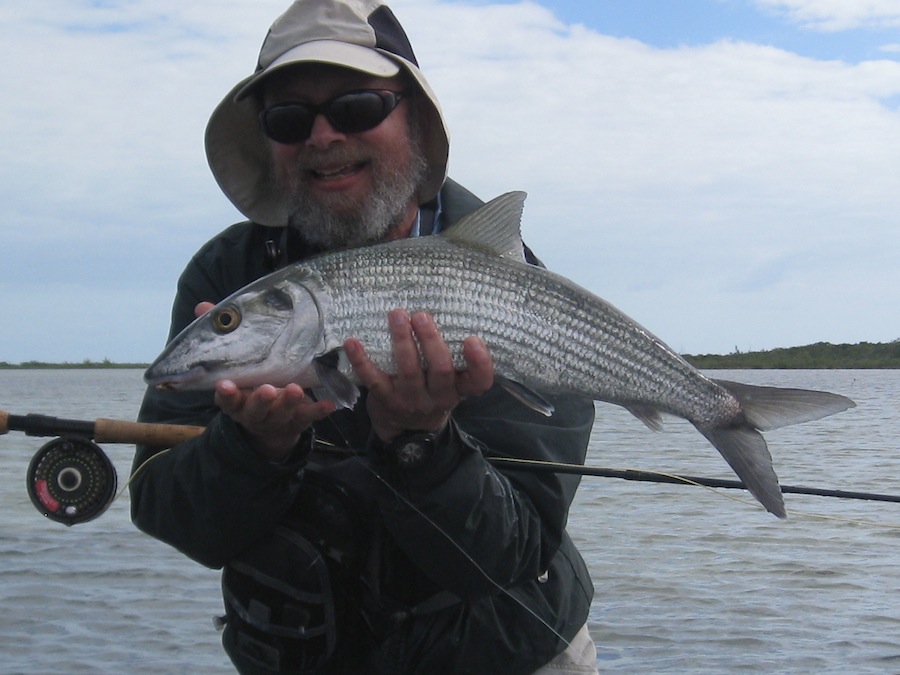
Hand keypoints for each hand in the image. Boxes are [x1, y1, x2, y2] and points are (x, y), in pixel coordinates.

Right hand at [194, 302, 333, 460]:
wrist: (270, 426)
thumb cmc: (250, 383)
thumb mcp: (236, 364)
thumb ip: (222, 337)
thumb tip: (203, 307)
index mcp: (236, 397)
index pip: (227, 397)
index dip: (226, 393)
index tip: (225, 385)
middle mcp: (254, 410)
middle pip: (254, 408)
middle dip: (260, 400)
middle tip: (267, 389)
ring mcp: (277, 417)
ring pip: (281, 412)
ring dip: (288, 402)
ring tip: (296, 389)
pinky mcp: (297, 419)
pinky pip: (308, 416)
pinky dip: (317, 410)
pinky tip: (328, 404)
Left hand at [343, 309, 493, 441]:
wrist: (408, 431)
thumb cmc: (432, 392)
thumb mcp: (450, 382)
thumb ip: (451, 357)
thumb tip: (441, 310)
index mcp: (459, 389)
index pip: (480, 381)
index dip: (480, 362)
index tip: (473, 340)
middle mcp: (439, 397)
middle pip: (440, 370)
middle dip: (431, 341)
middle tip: (422, 316)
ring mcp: (411, 400)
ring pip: (408, 370)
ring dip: (402, 341)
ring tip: (397, 315)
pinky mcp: (386, 399)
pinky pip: (373, 379)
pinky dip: (361, 360)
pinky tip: (352, 342)